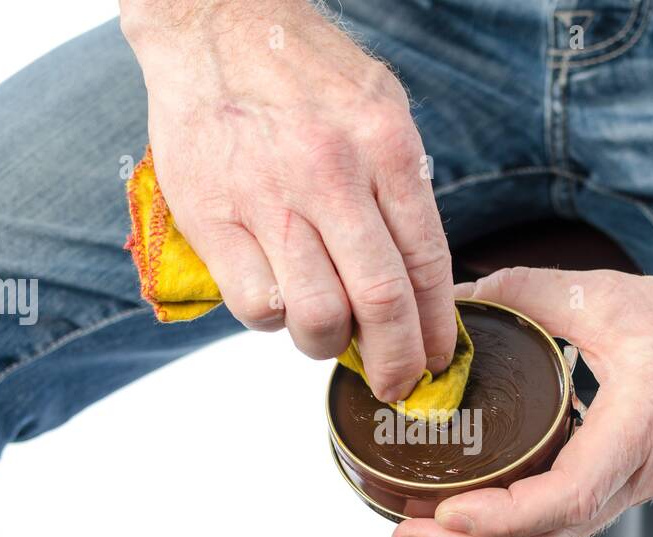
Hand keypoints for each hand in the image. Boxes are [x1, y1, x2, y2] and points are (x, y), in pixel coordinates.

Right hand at [122, 0, 455, 401]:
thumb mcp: (379, 108)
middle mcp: (332, 174)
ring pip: (316, 315)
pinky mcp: (213, 218)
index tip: (438, 359)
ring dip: (329, 345)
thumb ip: (401, 187)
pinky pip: (256, 305)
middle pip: (380, 302)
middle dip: (396, 362)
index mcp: (386, 146)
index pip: (427, 265)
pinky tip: (280, 298)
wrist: (214, 22)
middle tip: (396, 384)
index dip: (437, 329)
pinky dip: (274, 321)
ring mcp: (269, 198)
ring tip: (328, 336)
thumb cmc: (301, 70)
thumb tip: (418, 278)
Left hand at [391, 267, 652, 536]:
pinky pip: (565, 522)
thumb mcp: (609, 296)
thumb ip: (529, 292)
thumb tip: (458, 298)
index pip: (566, 498)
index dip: (501, 516)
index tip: (447, 508)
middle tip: (404, 533)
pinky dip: (512, 529)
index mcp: (638, 428)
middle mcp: (636, 474)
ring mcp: (632, 489)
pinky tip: (472, 513)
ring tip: (423, 531)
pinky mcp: (624, 486)